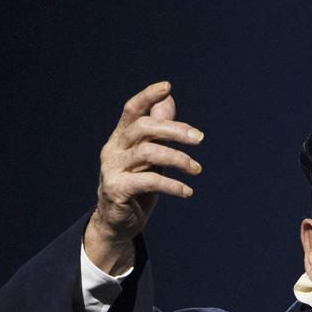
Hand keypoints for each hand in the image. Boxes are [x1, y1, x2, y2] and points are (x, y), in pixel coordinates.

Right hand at [83, 81, 203, 272]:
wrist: (117, 224)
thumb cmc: (137, 188)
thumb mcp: (150, 159)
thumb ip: (158, 132)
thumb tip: (169, 100)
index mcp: (120, 138)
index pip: (131, 110)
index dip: (148, 96)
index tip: (167, 87)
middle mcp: (113, 149)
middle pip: (144, 128)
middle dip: (174, 130)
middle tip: (199, 139)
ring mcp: (112, 168)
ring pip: (148, 153)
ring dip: (177, 159)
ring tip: (196, 169)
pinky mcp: (116, 189)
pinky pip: (148, 181)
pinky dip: (171, 185)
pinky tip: (187, 191)